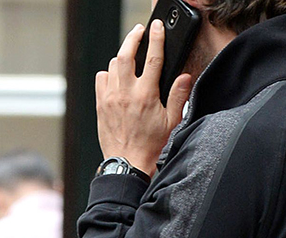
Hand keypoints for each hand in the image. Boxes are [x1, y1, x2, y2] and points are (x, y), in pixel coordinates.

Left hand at [96, 21, 192, 176]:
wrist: (127, 163)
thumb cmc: (149, 144)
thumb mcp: (171, 121)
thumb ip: (178, 96)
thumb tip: (185, 76)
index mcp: (146, 95)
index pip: (152, 57)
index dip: (156, 38)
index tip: (157, 27)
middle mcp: (126, 94)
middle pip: (126, 54)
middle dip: (133, 37)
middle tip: (139, 32)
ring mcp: (111, 98)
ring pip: (113, 64)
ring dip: (122, 57)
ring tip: (129, 58)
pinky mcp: (101, 105)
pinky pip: (101, 78)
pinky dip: (108, 73)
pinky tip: (116, 77)